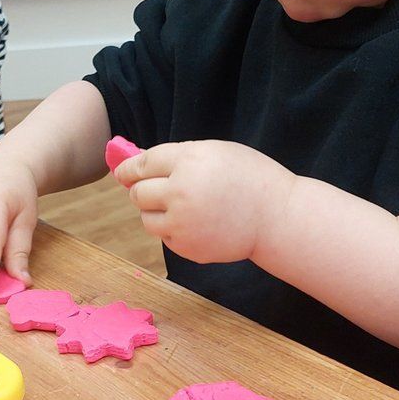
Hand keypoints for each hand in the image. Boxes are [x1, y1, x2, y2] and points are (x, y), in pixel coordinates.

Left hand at [115, 140, 294, 264]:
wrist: (277, 218)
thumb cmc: (249, 178)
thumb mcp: (216, 152)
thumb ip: (178, 157)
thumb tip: (137, 166)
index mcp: (189, 162)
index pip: (142, 164)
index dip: (128, 168)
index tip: (122, 172)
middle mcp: (180, 192)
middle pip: (137, 193)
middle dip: (143, 190)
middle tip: (156, 189)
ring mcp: (182, 223)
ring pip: (146, 218)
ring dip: (156, 212)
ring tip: (183, 207)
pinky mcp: (187, 247)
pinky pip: (164, 236)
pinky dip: (173, 229)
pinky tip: (197, 223)